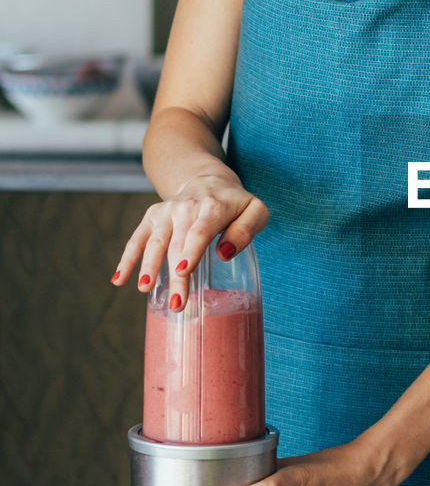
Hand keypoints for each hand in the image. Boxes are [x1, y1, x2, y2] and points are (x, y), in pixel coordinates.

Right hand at [111, 170, 267, 308]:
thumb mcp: (255, 211)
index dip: (191, 250)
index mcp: (213, 207)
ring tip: (145, 289)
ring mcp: (166, 212)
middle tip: (177, 304)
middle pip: (178, 244)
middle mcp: (186, 208)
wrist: (209, 181)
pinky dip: (127, 258)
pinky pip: (137, 239)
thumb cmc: (236, 205)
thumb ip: (246, 230)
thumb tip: (224, 253)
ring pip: (155, 242)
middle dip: (175, 275)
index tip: (183, 270)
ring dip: (148, 267)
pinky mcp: (153, 217)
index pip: (200, 230)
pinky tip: (118, 280)